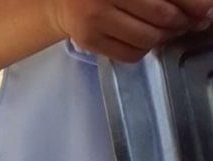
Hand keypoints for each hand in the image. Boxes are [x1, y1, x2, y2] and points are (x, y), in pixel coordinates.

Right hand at [47, 0, 212, 61]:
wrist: (63, 1)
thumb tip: (203, 11)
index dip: (193, 3)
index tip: (204, 11)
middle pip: (162, 16)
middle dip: (180, 22)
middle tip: (182, 21)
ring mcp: (94, 18)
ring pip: (148, 38)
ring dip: (162, 37)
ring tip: (161, 30)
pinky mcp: (88, 40)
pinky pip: (130, 54)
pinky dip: (143, 49)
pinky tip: (140, 38)